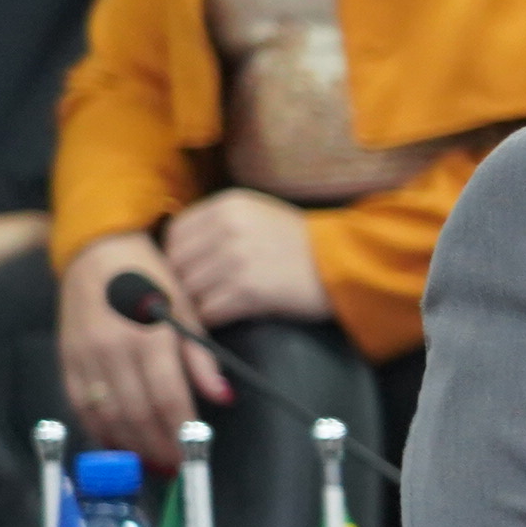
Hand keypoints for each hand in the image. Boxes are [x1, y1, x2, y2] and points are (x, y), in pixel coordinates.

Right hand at [58, 230, 224, 464]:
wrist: (99, 251)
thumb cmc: (151, 279)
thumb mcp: (187, 309)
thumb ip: (202, 357)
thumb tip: (223, 398)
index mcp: (148, 334)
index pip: (167, 397)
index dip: (179, 431)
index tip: (192, 453)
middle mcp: (112, 347)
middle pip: (136, 412)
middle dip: (156, 446)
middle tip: (174, 467)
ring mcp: (84, 354)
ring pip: (106, 414)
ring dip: (128, 445)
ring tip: (148, 464)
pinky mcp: (66, 357)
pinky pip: (79, 403)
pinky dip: (97, 429)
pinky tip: (115, 443)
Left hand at [164, 188, 331, 327]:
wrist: (349, 263)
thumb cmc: (304, 245)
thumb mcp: (259, 216)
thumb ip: (219, 226)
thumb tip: (178, 254)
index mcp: (227, 205)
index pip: (175, 234)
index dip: (177, 258)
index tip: (191, 274)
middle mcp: (228, 227)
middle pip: (177, 265)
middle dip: (183, 285)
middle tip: (198, 298)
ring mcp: (237, 258)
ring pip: (189, 291)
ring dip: (196, 306)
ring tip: (212, 311)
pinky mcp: (248, 290)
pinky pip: (208, 311)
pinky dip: (212, 321)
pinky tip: (225, 320)